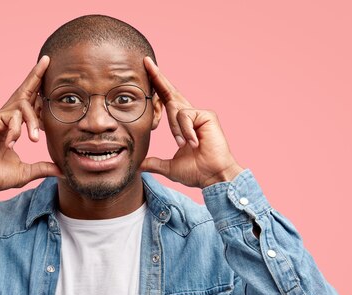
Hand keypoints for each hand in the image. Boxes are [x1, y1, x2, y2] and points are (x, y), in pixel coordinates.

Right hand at [0, 56, 61, 193]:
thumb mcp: (26, 172)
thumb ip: (43, 168)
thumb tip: (61, 171)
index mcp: (11, 126)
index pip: (28, 104)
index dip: (39, 93)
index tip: (52, 85)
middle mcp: (3, 117)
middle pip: (23, 91)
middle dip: (36, 75)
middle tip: (47, 59)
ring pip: (22, 106)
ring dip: (32, 122)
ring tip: (34, 139)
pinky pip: (11, 116)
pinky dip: (15, 129)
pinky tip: (10, 142)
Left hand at [140, 57, 243, 188]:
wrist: (213, 176)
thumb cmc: (196, 172)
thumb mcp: (170, 167)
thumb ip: (154, 164)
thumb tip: (139, 166)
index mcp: (182, 123)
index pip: (166, 101)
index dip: (157, 88)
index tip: (147, 73)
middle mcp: (191, 115)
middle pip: (170, 92)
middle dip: (158, 77)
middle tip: (146, 61)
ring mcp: (199, 114)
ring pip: (175, 110)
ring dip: (175, 129)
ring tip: (183, 145)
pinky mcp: (206, 115)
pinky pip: (185, 116)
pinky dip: (185, 130)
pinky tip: (193, 142)